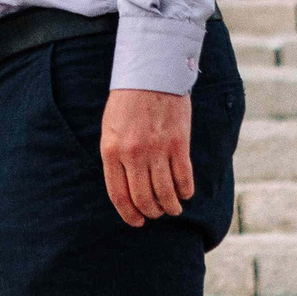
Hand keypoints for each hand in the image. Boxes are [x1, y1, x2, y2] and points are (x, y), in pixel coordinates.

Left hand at [100, 88, 193, 227]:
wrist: (150, 74)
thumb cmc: (127, 102)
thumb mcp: (110, 129)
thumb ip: (116, 157)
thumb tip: (126, 188)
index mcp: (112, 151)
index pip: (119, 195)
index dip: (129, 214)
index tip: (137, 222)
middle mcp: (133, 154)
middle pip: (143, 198)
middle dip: (151, 212)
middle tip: (156, 214)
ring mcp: (157, 149)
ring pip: (165, 193)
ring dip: (170, 207)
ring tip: (172, 208)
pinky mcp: (178, 143)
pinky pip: (183, 178)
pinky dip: (185, 191)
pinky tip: (185, 193)